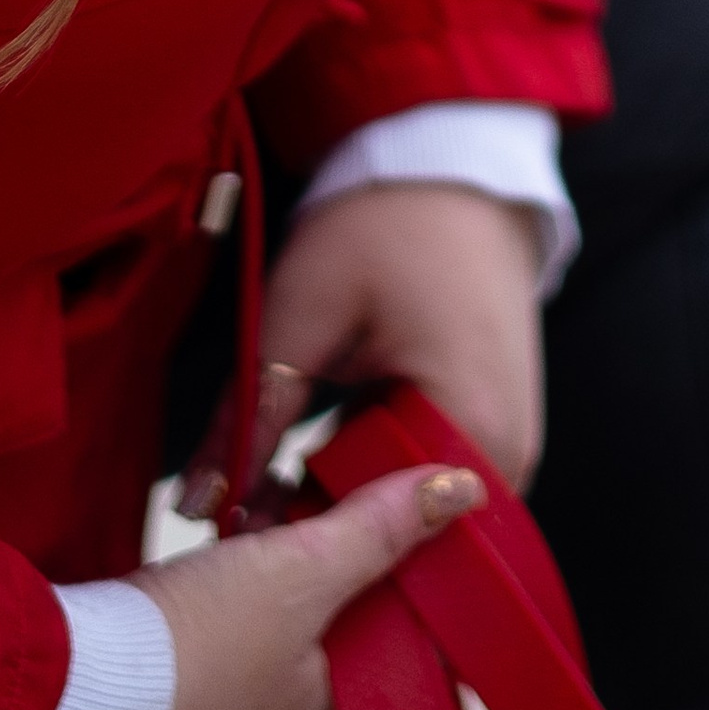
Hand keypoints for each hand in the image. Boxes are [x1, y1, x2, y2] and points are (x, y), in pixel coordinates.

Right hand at [139, 460, 481, 709]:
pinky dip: (254, 546)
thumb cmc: (192, 647)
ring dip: (297, 530)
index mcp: (341, 700)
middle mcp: (299, 697)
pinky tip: (242, 509)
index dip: (426, 557)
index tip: (433, 494)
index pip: (415, 625)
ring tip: (282, 488)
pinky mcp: (201, 648)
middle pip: (357, 596)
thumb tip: (467, 490)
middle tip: (346, 474)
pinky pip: (252, 587)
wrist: (69, 681)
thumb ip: (381, 527)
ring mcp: (247, 676)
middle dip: (354, 530)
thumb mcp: (301, 574)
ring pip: (302, 585)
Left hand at [178, 181, 546, 517]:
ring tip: (276, 491)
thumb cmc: (384, 222)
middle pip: (405, 537)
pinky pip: (433, 479)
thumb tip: (196, 506)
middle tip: (245, 517)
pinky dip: (378, 476)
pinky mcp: (499, 422)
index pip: (386, 540)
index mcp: (471, 426)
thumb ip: (252, 416)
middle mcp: (508, 453)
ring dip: (349, 504)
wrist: (453, 161)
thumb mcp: (301, 313)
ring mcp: (511, 440)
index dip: (302, 548)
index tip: (238, 543)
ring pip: (416, 512)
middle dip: (322, 532)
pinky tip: (325, 461)